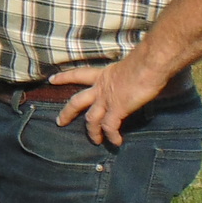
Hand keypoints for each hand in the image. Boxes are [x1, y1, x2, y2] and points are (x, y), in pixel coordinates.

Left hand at [49, 60, 168, 145]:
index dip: (64, 77)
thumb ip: (129, 74)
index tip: (51, 80)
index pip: (79, 74)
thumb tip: (138, 77)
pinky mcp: (117, 109)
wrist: (150, 63)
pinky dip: (112, 136)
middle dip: (67, 112)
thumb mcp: (131, 66)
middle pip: (77, 101)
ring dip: (92, 131)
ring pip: (91, 119)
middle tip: (59, 121)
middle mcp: (101, 87)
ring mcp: (107, 99)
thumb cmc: (146, 60)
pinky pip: (110, 127)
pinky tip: (116, 142)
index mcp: (104, 74)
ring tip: (94, 141)